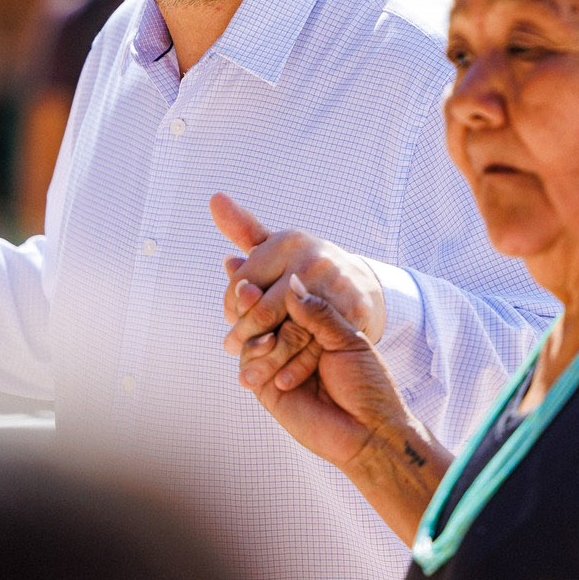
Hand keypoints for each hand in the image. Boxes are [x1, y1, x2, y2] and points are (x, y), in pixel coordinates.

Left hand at [212, 193, 385, 394]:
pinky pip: (317, 346)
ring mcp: (334, 285)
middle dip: (244, 336)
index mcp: (287, 243)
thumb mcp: (279, 245)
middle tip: (232, 351)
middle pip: (263, 309)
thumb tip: (214, 199)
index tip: (230, 322)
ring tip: (250, 375)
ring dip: (266, 358)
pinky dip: (297, 367)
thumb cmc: (309, 266)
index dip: (232, 306)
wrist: (363, 284)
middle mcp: (311, 259)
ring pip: (289, 331)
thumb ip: (244, 228)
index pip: (244, 281)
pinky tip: (282, 381)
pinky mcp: (353, 311)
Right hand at [245, 274, 415, 470]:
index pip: (284, 299)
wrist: (371, 429)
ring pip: (250, 336)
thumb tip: (292, 281)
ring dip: (249, 318)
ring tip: (249, 298)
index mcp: (313, 329)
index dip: (271, 282)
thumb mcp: (348, 338)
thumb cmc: (367, 382)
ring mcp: (276, 366)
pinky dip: (255, 348)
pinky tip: (266, 339)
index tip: (260, 258)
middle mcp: (291, 345)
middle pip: (259, 315)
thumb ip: (318, 311)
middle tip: (248, 284)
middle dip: (250, 297)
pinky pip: (250, 363)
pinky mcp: (266, 389)